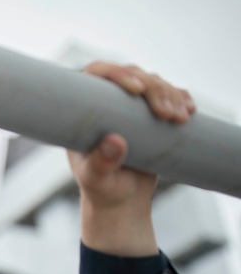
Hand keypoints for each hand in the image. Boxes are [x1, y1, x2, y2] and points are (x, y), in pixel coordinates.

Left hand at [68, 62, 194, 256]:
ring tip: (180, 119)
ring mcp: (131, 106)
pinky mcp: (152, 114)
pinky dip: (182, 99)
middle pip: (133, 76)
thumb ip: (101, 163)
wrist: (121, 199)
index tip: (136, 89)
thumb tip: (114, 141)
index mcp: (85, 109)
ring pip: (154, 83)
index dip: (117, 73)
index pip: (97, 75)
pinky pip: (170, 96)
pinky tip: (189, 111)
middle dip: (154, 89)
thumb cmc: (101, 189)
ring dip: (171, 94)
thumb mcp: (97, 179)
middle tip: (166, 115)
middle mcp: (108, 102)